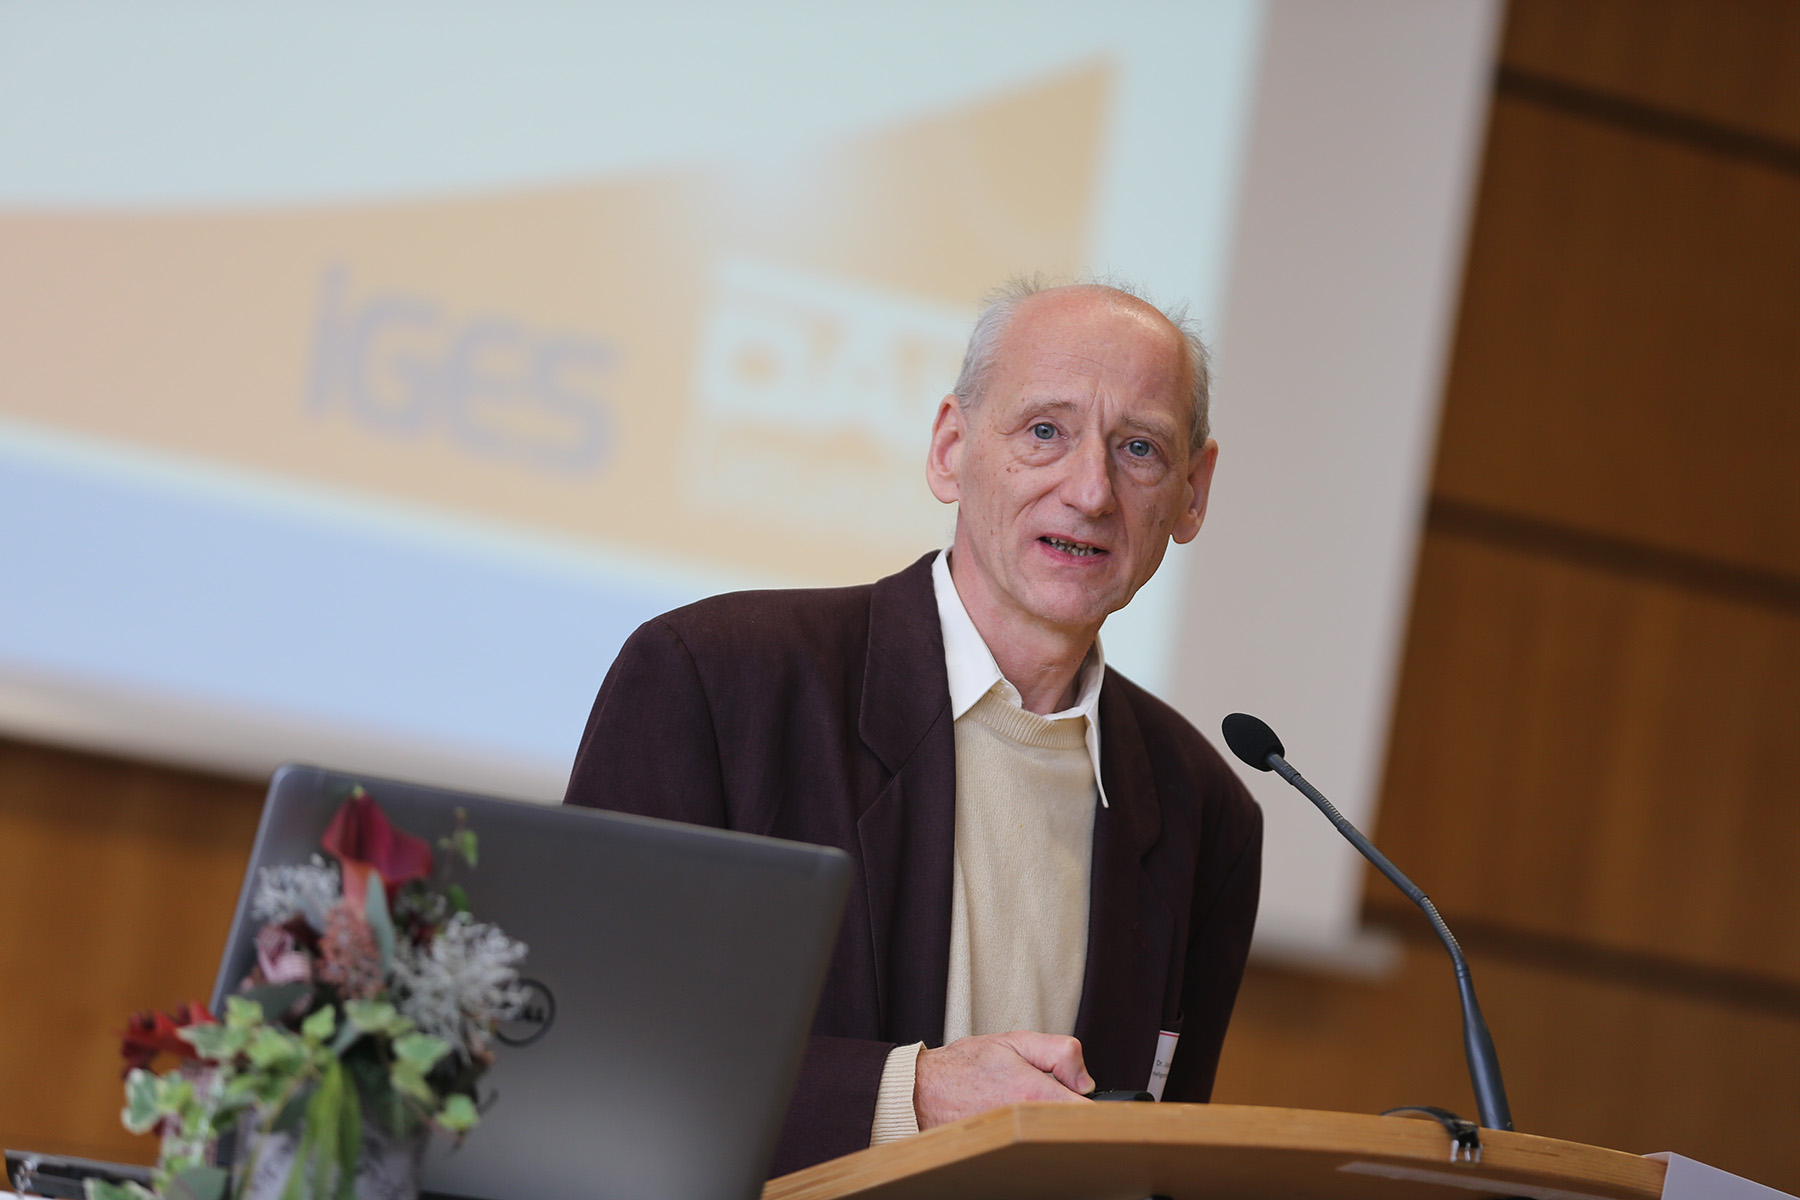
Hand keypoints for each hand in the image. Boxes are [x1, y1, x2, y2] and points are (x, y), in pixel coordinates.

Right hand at [913, 1031, 1093, 1129]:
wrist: (924, 1091)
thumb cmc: (965, 1065)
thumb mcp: (1016, 1041)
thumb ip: (1059, 1053)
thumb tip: (1086, 1080)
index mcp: (1035, 1094)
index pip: (1088, 1112)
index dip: (1095, 1104)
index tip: (1090, 1098)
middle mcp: (1027, 1124)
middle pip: (1073, 1127)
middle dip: (1072, 1111)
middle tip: (1055, 1094)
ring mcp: (1017, 1142)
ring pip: (1054, 1138)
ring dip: (1052, 1123)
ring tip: (1031, 1104)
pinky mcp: (1007, 1153)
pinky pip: (1034, 1147)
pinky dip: (1034, 1135)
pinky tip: (1020, 1120)